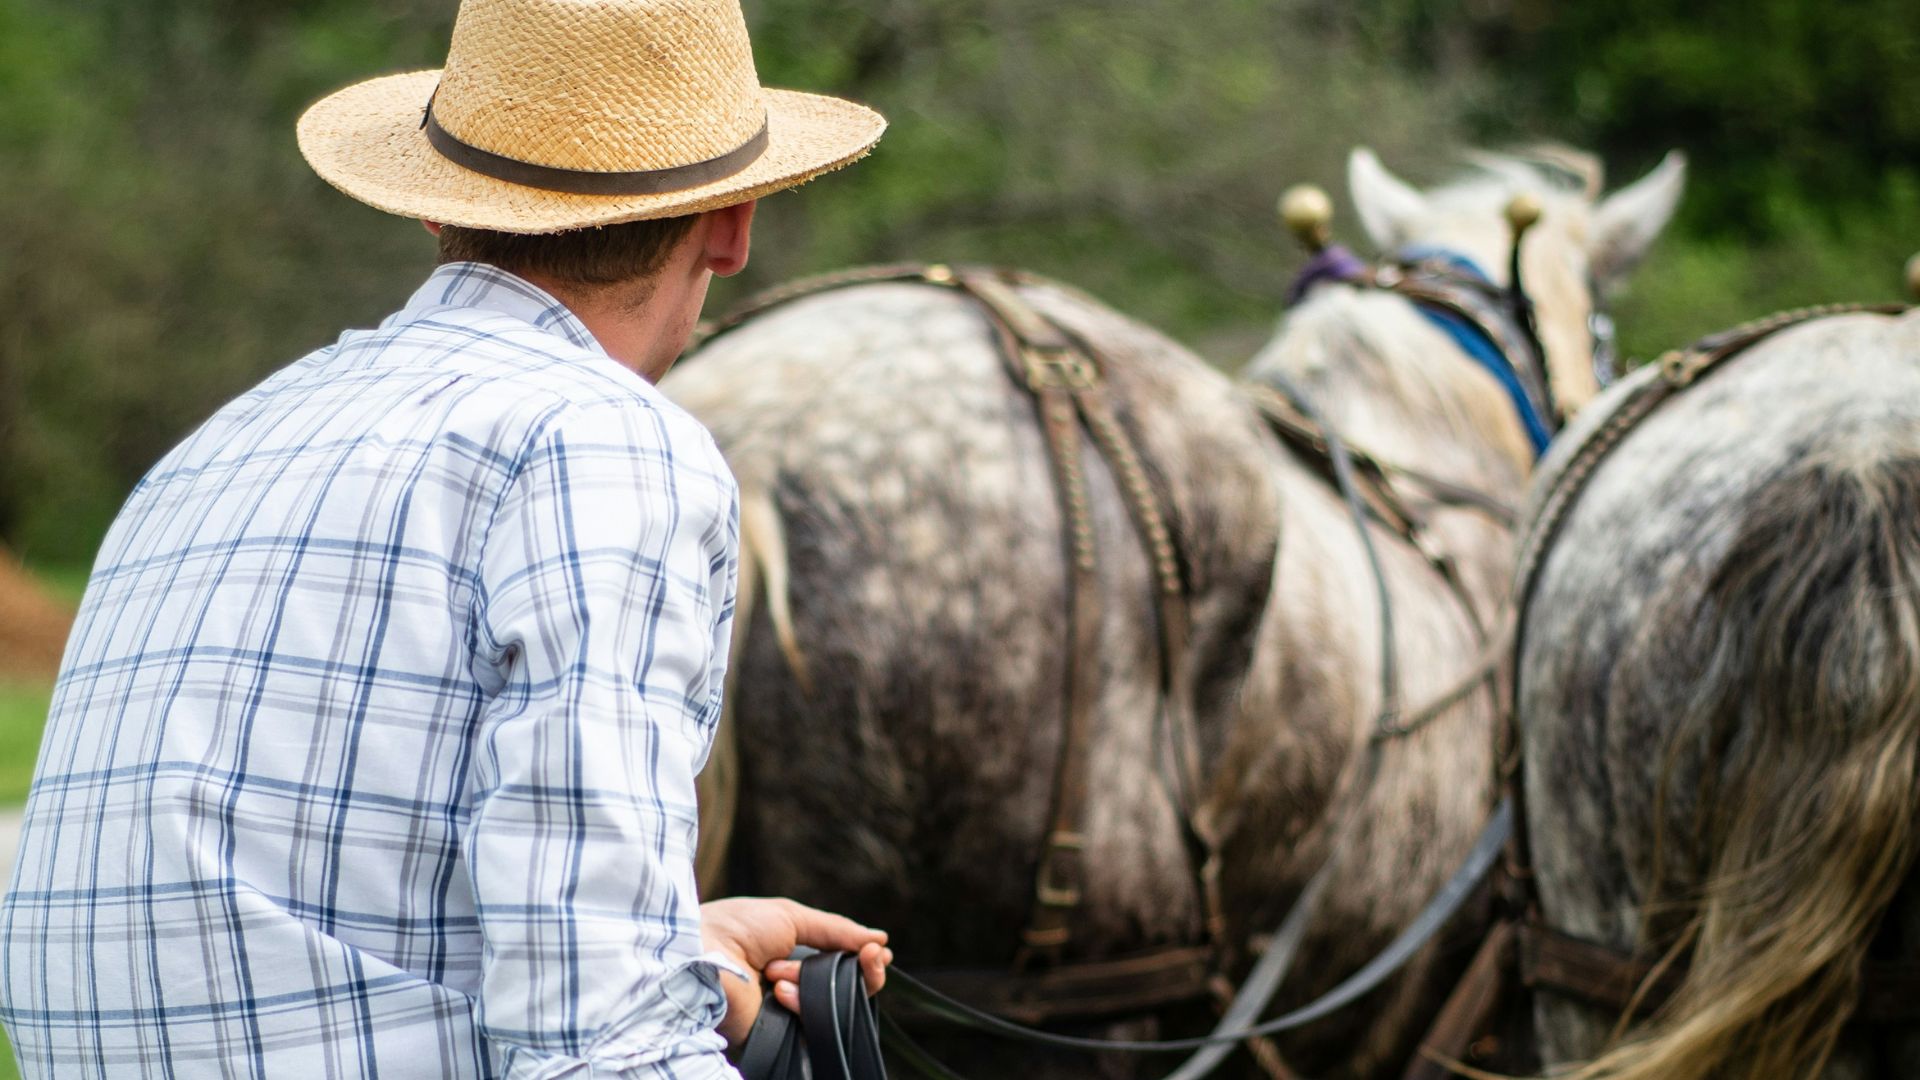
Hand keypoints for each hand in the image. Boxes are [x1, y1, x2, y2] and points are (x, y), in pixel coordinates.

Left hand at [700, 897, 892, 1048]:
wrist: (702, 954)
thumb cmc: (736, 928)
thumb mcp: (790, 917)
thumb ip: (837, 930)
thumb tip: (880, 940)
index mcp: (794, 955)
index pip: (843, 963)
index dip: (863, 958)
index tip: (877, 950)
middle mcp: (794, 985)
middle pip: (849, 988)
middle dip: (863, 971)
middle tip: (870, 958)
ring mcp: (788, 1012)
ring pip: (836, 1008)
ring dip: (816, 982)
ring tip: (779, 971)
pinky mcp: (779, 1036)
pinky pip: (814, 1027)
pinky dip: (802, 1004)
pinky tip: (780, 991)